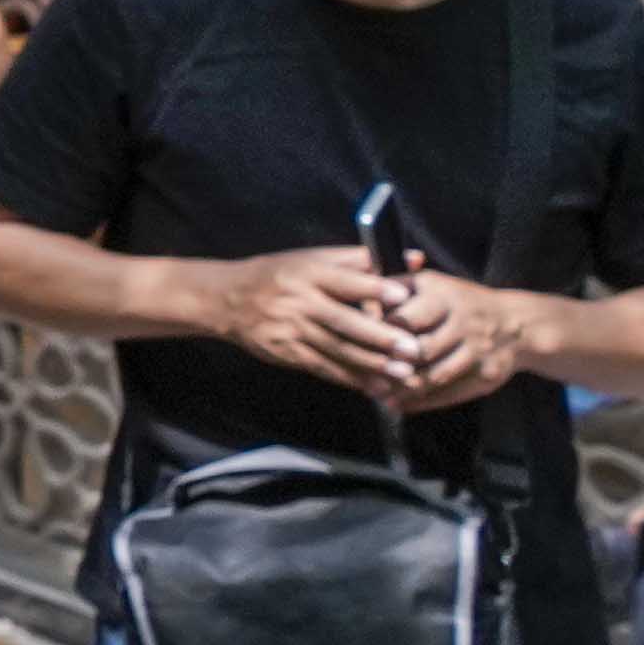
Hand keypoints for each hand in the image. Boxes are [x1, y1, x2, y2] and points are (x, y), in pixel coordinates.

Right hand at [205, 247, 416, 391]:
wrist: (228, 299)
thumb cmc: (279, 274)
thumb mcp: (314, 258)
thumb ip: (365, 260)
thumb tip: (415, 260)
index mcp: (308, 272)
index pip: (345, 280)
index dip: (373, 288)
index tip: (403, 296)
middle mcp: (298, 300)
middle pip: (343, 321)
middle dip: (379, 337)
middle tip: (411, 349)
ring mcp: (289, 329)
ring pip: (335, 349)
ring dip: (370, 364)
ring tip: (402, 374)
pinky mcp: (285, 352)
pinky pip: (322, 367)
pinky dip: (349, 378)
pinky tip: (373, 386)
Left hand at [366, 266, 526, 412]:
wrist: (518, 323)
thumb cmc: (458, 303)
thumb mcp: (430, 285)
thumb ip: (393, 291)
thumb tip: (357, 307)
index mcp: (444, 295)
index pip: (405, 318)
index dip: (379, 334)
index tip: (356, 345)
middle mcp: (464, 321)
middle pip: (420, 349)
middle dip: (390, 366)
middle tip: (362, 377)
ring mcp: (478, 349)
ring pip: (434, 376)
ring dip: (402, 389)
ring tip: (375, 394)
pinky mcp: (486, 374)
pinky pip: (449, 393)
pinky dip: (421, 402)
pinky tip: (397, 405)